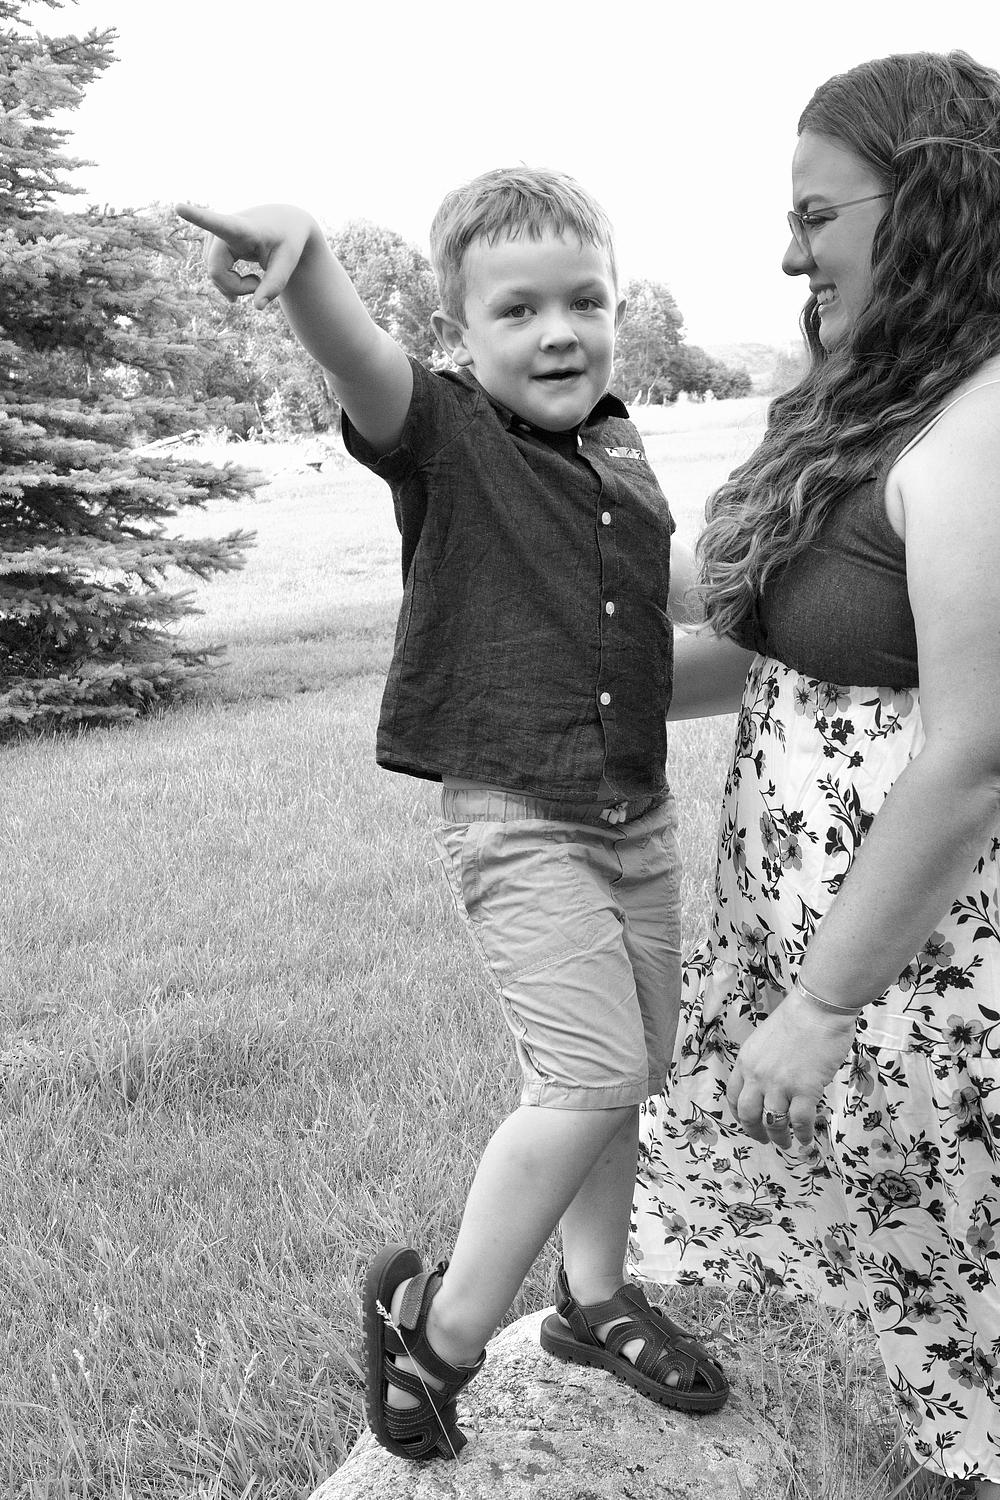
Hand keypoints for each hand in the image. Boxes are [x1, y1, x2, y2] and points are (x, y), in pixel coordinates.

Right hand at [175, 201, 315, 308]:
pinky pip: (213, 273)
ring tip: (255, 279)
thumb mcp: (288, 263)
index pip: (216, 223)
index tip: (178, 207)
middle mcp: (222, 230)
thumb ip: (274, 286)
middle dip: (237, 288)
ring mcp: (213, 236)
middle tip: (259, 286)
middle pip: (216, 271)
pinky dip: (229, 283)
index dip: (196, 217)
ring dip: (235, 286)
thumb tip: (257, 307)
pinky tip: (243, 280)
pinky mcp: (211, 244)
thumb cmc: (287, 241)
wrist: (283, 224)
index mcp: (240, 227)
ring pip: (214, 275)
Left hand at [726, 988, 857, 1148]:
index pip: (733, 1095)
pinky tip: (806, 1140)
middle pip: (747, 1114)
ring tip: (785, 1143)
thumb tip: (771, 1085)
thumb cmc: (797, 1018)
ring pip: (772, 1123)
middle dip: (754, 1131)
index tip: (746, 1121)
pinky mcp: (804, 1090)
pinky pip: (799, 1122)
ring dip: (778, 1138)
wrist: (818, 1009)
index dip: (738, 1114)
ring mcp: (780, 1085)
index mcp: (745, 1061)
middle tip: (763, 1139)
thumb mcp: (765, 1040)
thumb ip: (762, 1063)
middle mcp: (757, 1076)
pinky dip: (802, 1135)